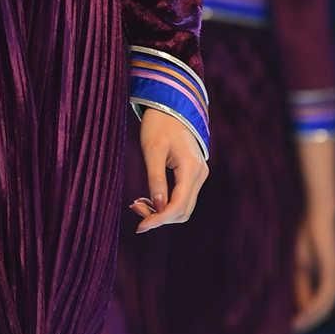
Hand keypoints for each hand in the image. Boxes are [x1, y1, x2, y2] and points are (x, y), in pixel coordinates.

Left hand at [129, 109, 207, 231]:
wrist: (171, 106)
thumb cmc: (159, 125)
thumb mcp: (152, 151)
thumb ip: (156, 179)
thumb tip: (158, 207)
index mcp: (191, 168)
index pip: (178, 206)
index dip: (159, 220)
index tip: (139, 227)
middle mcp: (200, 174)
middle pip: (182, 211)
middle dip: (158, 216)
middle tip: (134, 208)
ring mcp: (199, 174)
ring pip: (183, 207)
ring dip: (161, 211)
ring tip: (137, 204)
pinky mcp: (193, 174)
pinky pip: (182, 197)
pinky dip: (165, 203)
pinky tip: (147, 199)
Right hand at [292, 212, 334, 332]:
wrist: (317, 216)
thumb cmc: (307, 237)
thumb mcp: (300, 266)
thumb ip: (301, 286)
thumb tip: (298, 308)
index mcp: (327, 280)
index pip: (317, 306)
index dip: (304, 318)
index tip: (287, 328)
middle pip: (323, 311)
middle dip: (307, 323)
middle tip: (290, 332)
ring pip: (324, 307)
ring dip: (310, 319)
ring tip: (294, 328)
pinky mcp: (332, 273)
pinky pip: (324, 296)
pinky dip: (313, 307)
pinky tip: (302, 315)